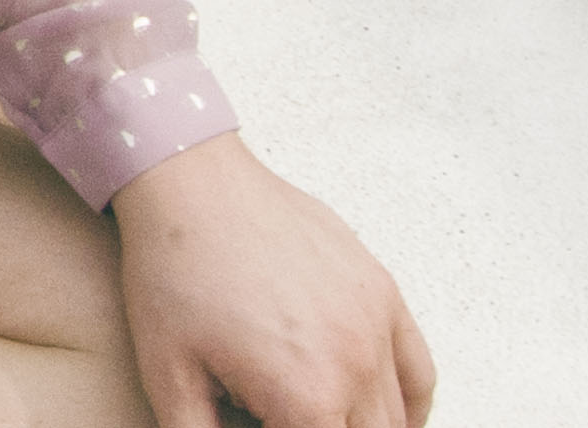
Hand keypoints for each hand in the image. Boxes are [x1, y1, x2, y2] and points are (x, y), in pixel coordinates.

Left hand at [112, 133, 434, 426]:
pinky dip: (410, 405)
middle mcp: (354, 363)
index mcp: (305, 395)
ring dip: (366, 426)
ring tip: (323, 418)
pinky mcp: (382, 291)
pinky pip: (419, 371)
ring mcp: (376, 323)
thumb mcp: (169, 376)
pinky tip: (387, 417)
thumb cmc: (173, 271)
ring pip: (397, 416)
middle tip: (279, 416)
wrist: (191, 184)